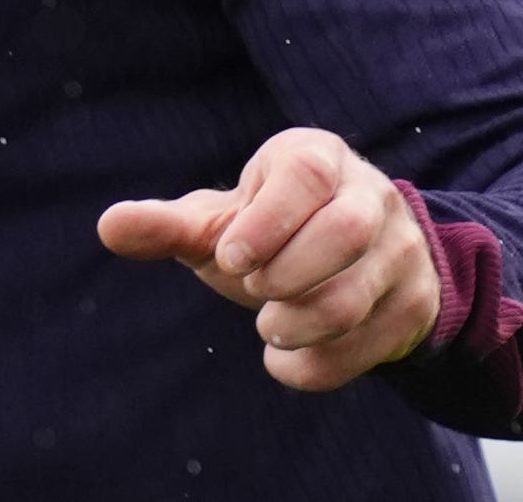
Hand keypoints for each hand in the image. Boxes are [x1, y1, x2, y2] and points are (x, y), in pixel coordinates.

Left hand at [96, 127, 442, 392]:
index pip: (306, 175)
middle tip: (253, 293)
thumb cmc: (269, 234)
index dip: (265, 221)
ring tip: (268, 327)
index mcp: (317, 157)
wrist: (348, 266)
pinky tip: (285, 359)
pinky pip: (371, 344)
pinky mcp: (415, 304)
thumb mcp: (222, 223)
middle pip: (346, 231)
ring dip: (301, 324)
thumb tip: (108, 225)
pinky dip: (318, 365)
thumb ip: (169, 226)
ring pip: (358, 295)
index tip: (230, 257)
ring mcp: (402, 250)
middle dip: (288, 275)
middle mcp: (371, 195)